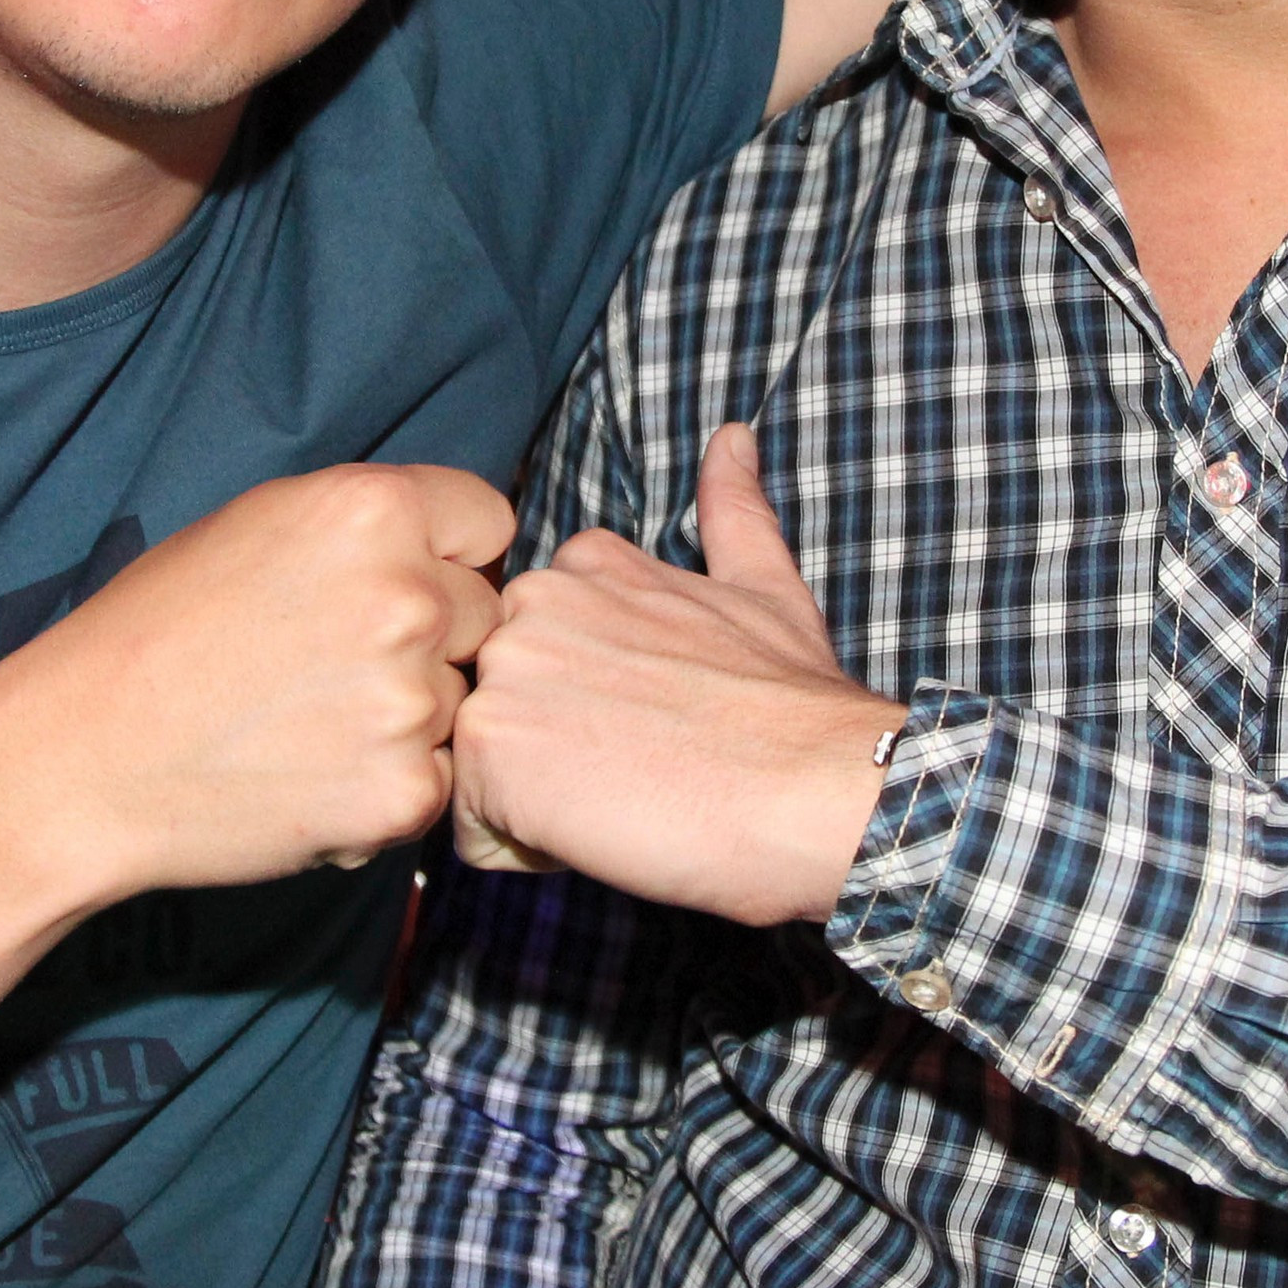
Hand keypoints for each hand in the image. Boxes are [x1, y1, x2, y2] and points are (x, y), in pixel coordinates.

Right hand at [2, 463, 509, 892]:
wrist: (77, 760)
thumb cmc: (150, 635)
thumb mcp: (256, 526)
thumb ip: (365, 526)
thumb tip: (451, 549)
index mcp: (371, 509)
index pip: (486, 522)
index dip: (447, 556)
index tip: (400, 586)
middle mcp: (407, 596)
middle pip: (483, 616)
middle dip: (432, 640)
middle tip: (333, 668)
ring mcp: (411, 700)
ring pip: (459, 703)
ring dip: (408, 719)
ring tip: (306, 727)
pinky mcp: (402, 793)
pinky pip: (436, 782)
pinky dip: (386, 789)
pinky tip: (309, 779)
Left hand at [452, 425, 894, 926]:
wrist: (810, 786)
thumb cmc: (794, 707)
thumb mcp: (766, 589)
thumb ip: (732, 512)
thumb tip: (731, 437)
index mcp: (583, 565)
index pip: (538, 660)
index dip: (592, 712)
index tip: (655, 727)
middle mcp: (530, 602)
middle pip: (503, 713)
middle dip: (554, 755)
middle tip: (645, 769)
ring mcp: (505, 671)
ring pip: (484, 772)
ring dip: (542, 805)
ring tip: (629, 800)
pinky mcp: (489, 749)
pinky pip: (477, 832)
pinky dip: (533, 850)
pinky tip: (607, 830)